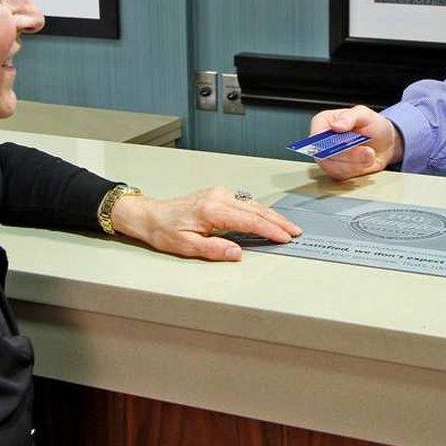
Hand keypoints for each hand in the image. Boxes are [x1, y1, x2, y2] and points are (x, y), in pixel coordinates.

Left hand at [109, 188, 300, 261]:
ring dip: (271, 216)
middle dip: (278, 222)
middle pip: (256, 210)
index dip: (270, 230)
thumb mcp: (187, 246)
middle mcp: (218, 197)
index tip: (285, 238)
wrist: (150, 215)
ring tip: (287, 227)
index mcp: (212, 210)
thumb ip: (214, 249)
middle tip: (295, 231)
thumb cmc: (165, 230)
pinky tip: (267, 218)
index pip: (249, 221)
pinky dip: (260, 211)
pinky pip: (245, 202)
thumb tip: (237, 252)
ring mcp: (219, 193)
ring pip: (253, 204)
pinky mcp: (218, 194)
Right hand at [308, 105, 403, 180]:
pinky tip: (366, 161)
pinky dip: (356, 170)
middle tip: (366, 151)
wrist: (386, 143)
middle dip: (348, 155)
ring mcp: (328, 158)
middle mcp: (322, 142)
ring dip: (355, 164)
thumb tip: (336, 125)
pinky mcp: (337, 170)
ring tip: (369, 154)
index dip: (329, 143)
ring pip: (333, 168)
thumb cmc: (373, 125)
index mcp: (323, 123)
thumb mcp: (364, 114)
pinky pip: (341, 175)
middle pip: (324, 155)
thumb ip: (350, 117)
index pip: (316, 136)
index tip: (346, 144)